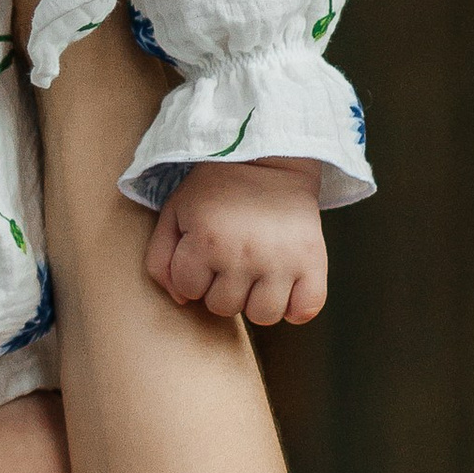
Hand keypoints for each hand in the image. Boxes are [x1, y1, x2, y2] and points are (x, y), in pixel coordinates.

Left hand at [147, 157, 326, 326]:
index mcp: (206, 239)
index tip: (204, 251)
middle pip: (224, 307)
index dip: (193, 274)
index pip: (189, 290)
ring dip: (257, 300)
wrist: (270, 156)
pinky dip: (295, 307)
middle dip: (222, 287)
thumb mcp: (176, 211)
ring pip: (263, 316)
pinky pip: (304, 311)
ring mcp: (281, 261)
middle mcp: (244, 254)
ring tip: (258, 273)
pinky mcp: (313, 262)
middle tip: (232, 258)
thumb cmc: (217, 189)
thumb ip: (161, 259)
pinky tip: (286, 285)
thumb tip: (182, 300)